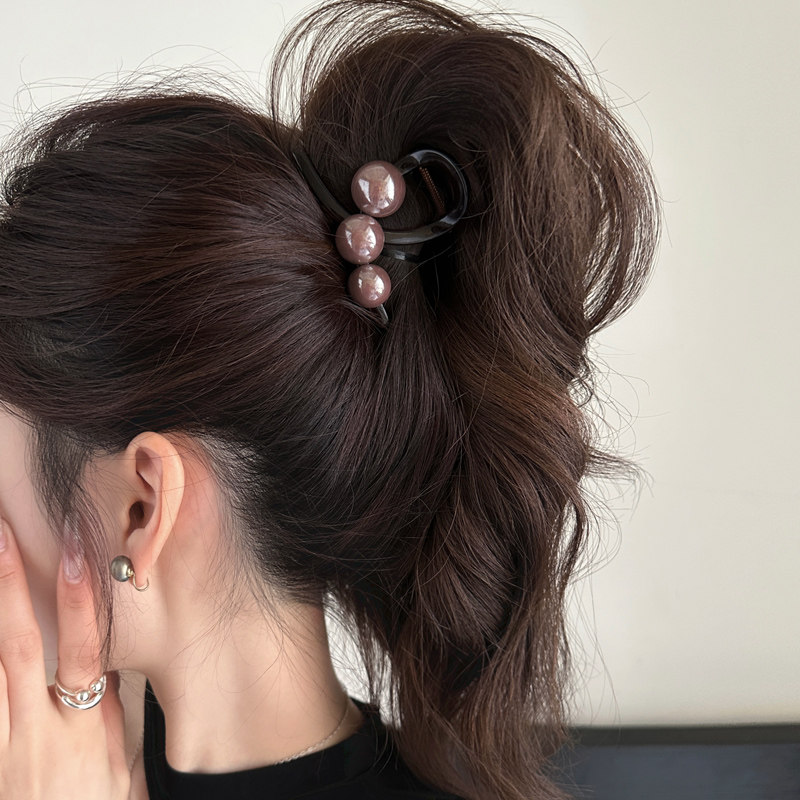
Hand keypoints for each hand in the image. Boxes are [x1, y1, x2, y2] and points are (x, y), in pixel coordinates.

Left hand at [0, 517, 130, 799]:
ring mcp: (5, 746)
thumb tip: (110, 678)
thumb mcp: (123, 777)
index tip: (76, 552)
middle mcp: (40, 731)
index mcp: (87, 729)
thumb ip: (115, 723)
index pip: (86, 649)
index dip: (80, 599)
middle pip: (21, 647)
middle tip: (5, 534)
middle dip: (12, 585)